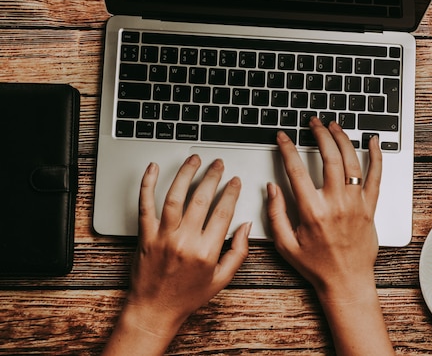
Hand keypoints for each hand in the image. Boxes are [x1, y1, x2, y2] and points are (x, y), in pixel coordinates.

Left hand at [103, 155, 250, 355]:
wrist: (154, 310)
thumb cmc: (187, 297)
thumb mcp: (222, 279)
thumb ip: (239, 252)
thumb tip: (246, 226)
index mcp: (206, 251)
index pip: (223, 212)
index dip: (231, 192)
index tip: (235, 182)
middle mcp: (185, 241)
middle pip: (202, 199)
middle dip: (213, 176)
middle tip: (218, 164)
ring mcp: (163, 237)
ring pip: (175, 196)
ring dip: (186, 173)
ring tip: (195, 159)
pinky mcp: (145, 236)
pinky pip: (145, 205)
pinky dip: (148, 184)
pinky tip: (153, 168)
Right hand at [267, 117, 392, 355]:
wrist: (347, 282)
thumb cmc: (317, 266)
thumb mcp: (285, 245)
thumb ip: (275, 214)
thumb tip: (272, 188)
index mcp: (312, 211)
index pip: (297, 170)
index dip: (287, 149)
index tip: (283, 137)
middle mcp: (336, 203)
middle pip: (329, 157)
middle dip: (319, 134)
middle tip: (313, 123)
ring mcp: (356, 203)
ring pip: (352, 161)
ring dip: (343, 139)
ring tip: (334, 126)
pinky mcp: (370, 207)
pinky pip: (377, 177)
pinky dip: (377, 157)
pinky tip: (373, 142)